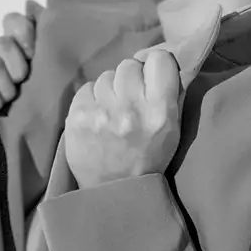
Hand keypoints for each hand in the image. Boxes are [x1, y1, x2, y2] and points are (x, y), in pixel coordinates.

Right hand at [0, 0, 43, 152]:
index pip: (15, 21)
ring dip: (7, 86)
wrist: (16, 152)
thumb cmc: (39, 116)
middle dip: (18, 61)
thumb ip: (49, 46)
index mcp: (21, 51)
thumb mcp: (53, 80)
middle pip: (4, 40)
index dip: (24, 29)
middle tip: (23, 80)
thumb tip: (33, 4)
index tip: (35, 52)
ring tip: (11, 102)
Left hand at [64, 49, 182, 188]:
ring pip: (106, 76)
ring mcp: (101, 112)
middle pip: (129, 65)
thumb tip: (164, 59)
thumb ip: (170, 94)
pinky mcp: (77, 117)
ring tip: (113, 109)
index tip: (154, 75)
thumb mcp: (173, 128)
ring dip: (111, 89)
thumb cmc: (149, 157)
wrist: (114, 192)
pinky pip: (86, 88)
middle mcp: (131, 108)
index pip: (159, 60)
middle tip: (131, 95)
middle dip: (131, 77)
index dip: (156, 65)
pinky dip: (92, 98)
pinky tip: (97, 115)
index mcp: (160, 111)